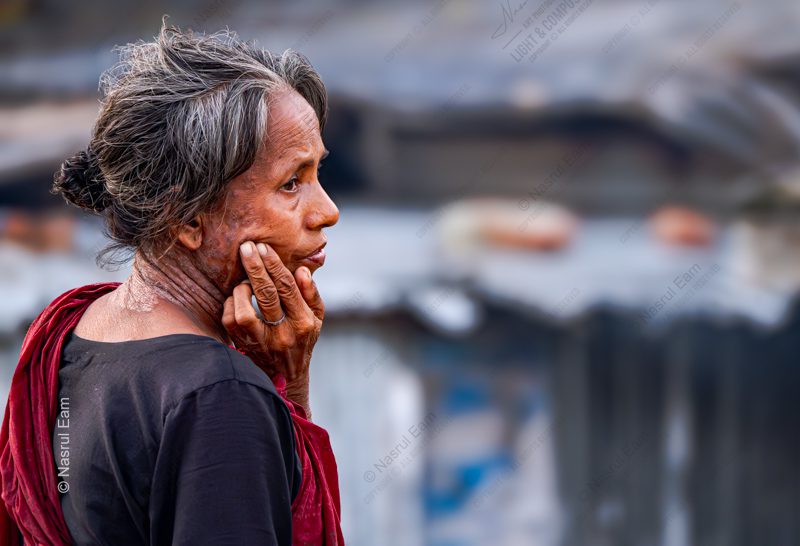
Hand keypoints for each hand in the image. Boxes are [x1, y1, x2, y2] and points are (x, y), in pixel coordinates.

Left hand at [222, 241, 323, 415]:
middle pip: (266, 295)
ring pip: (244, 312)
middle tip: (247, 248)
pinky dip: (232, 303)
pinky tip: (238, 296)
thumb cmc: (303, 338)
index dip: (275, 265)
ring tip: (244, 279)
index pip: (288, 288)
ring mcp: (262, 343)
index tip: (265, 248)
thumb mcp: (317, 317)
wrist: (288, 376)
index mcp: (304, 323)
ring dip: (242, 290)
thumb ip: (311, 293)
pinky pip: (231, 321)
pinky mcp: (244, 347)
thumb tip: (301, 270)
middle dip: (255, 268)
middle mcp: (283, 334)